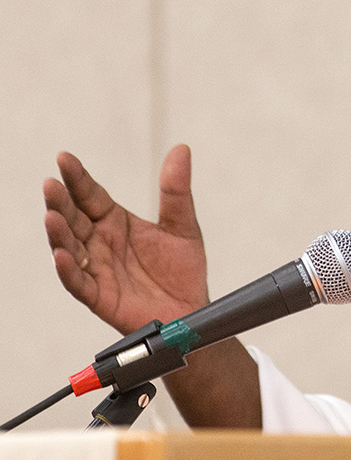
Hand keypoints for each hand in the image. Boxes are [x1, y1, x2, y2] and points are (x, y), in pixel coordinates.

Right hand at [44, 144, 209, 335]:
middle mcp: (100, 243)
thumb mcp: (183, 225)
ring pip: (70, 248)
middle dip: (61, 202)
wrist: (191, 310)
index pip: (91, 196)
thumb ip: (176, 191)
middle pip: (74, 219)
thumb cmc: (183, 270)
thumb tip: (182, 149)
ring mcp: (97, 269)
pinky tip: (61, 255)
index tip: (64, 158)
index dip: (78, 178)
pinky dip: (68, 270)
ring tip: (51, 216)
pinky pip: (79, 283)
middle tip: (50, 184)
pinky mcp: (100, 296)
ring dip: (59, 234)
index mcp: (115, 222)